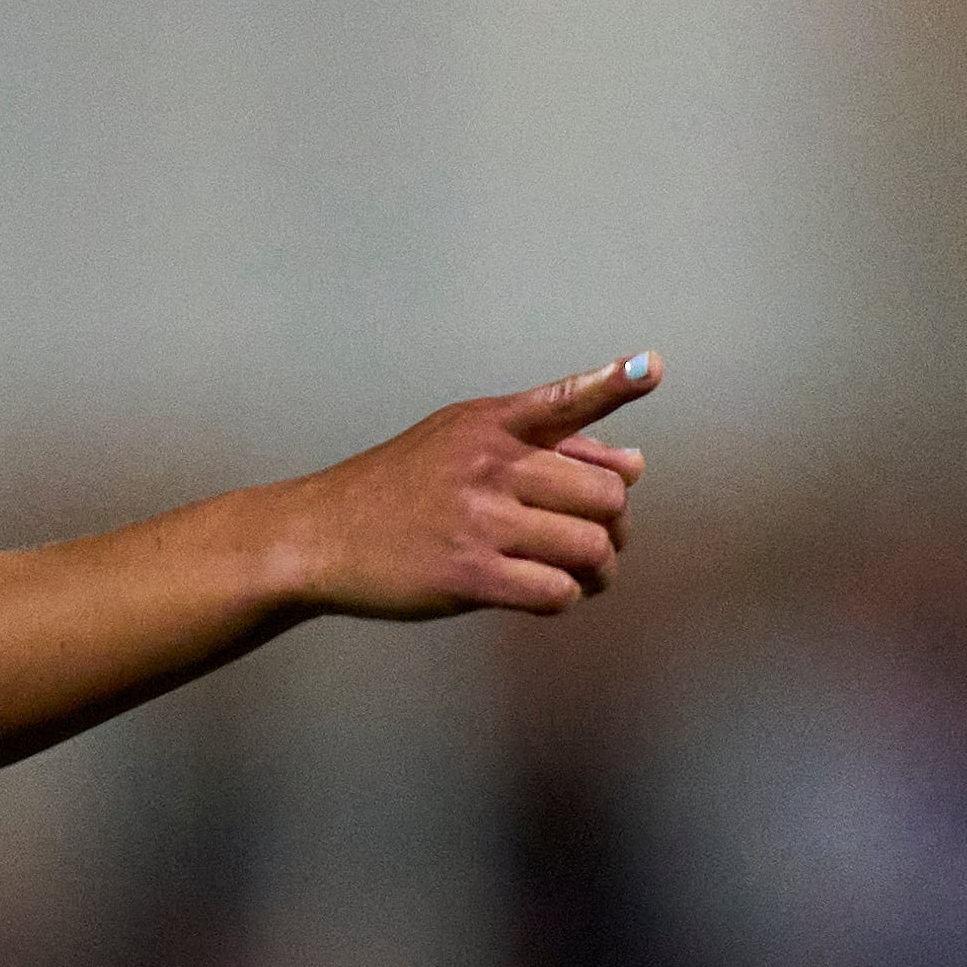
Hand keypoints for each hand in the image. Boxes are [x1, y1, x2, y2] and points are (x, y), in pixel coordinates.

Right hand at [280, 353, 659, 618]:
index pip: (561, 401)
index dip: (611, 384)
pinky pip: (554, 592)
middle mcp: (487, 466)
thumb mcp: (456, 442)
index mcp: (488, 426)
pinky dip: (563, 599)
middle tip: (596, 542)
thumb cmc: (394, 489)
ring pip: (589, 548)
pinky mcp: (467, 575)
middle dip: (614, 527)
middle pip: (604, 497)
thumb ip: (545, 446)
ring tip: (582, 577)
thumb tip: (633, 464)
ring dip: (598, 571)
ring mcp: (477, 521)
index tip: (647, 367)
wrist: (318, 535)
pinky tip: (542, 594)